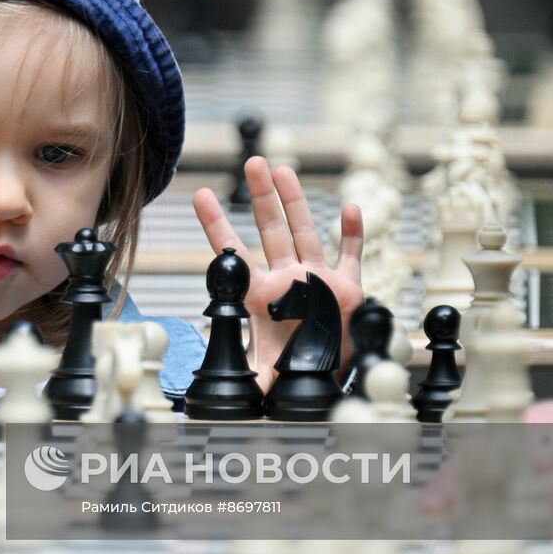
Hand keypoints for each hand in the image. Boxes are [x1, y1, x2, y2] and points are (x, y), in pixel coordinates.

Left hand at [192, 157, 363, 387]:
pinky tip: (348, 209)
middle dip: (261, 196)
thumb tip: (210, 392)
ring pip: (305, 232)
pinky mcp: (347, 286)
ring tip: (284, 172)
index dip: (216, 224)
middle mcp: (288, 279)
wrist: (330, 375)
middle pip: (271, 230)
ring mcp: (317, 278)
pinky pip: (351, 254)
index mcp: (262, 294)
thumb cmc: (292, 369)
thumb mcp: (261, 373)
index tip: (200, 194)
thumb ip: (240, 375)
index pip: (233, 253)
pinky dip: (352, 232)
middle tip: (252, 161)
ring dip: (296, 202)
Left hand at [424, 393, 552, 516]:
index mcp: (533, 431)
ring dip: (549, 494)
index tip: (432, 505)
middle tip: (469, 510)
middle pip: (524, 462)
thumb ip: (502, 478)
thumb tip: (445, 506)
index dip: (456, 479)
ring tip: (525, 511)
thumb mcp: (544, 449)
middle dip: (493, 488)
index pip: (485, 452)